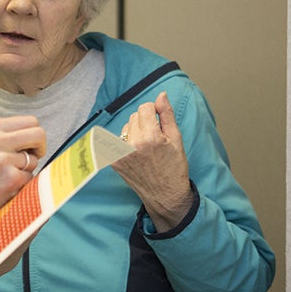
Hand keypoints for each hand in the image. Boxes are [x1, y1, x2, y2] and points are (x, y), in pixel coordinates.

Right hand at [0, 115, 46, 222]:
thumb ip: (9, 137)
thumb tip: (38, 138)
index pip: (31, 121)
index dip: (35, 136)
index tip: (28, 148)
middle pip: (39, 134)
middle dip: (40, 148)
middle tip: (29, 160)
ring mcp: (3, 158)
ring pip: (35, 159)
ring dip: (27, 169)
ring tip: (7, 175)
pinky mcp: (11, 177)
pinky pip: (31, 177)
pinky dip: (22, 183)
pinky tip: (6, 186)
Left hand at [111, 92, 192, 231]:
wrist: (165, 196)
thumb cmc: (174, 168)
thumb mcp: (176, 139)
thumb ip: (167, 115)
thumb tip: (161, 95)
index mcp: (150, 138)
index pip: (144, 107)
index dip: (154, 112)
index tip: (159, 122)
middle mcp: (132, 145)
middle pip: (134, 116)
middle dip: (144, 122)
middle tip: (154, 138)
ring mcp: (120, 154)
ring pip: (126, 127)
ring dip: (134, 131)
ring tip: (145, 147)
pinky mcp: (114, 161)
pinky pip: (117, 140)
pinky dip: (126, 142)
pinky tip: (135, 153)